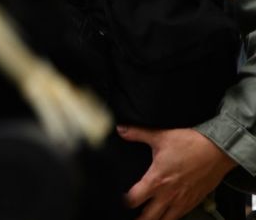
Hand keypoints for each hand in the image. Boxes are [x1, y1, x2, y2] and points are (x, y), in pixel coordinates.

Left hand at [117, 125, 235, 219]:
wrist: (219, 150)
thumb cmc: (191, 144)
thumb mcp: (160, 136)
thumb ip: (137, 134)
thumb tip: (121, 129)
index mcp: (156, 180)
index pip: (134, 200)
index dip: (124, 202)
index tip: (120, 201)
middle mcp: (169, 194)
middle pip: (149, 217)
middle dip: (139, 219)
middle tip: (132, 218)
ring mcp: (183, 200)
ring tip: (148, 219)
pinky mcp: (195, 200)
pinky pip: (181, 215)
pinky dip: (171, 217)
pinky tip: (167, 214)